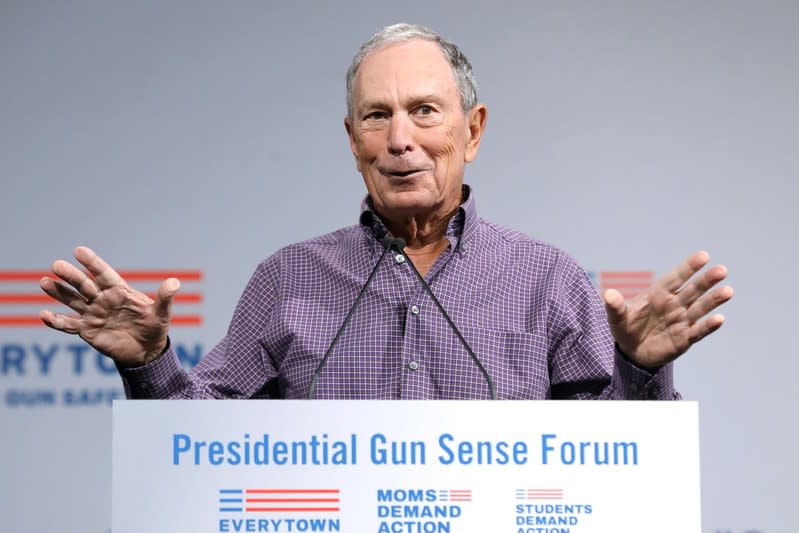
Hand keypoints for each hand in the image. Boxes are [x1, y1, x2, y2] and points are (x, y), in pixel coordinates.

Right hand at [39, 246, 179, 366]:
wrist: (146, 351)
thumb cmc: (154, 327)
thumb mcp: (161, 313)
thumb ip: (165, 298)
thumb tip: (174, 282)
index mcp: (119, 290)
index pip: (103, 273)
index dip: (92, 262)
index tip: (78, 251)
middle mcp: (102, 299)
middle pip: (84, 285)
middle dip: (71, 276)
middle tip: (56, 265)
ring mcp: (93, 314)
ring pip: (72, 301)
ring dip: (58, 292)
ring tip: (44, 282)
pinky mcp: (87, 330)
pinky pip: (69, 325)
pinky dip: (56, 321)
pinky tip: (43, 315)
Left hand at [603, 250, 732, 369]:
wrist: (631, 352)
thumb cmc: (626, 328)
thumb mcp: (617, 318)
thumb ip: (615, 306)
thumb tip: (608, 294)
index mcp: (659, 294)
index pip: (676, 277)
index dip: (689, 267)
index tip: (704, 256)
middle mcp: (674, 304)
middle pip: (693, 290)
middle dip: (706, 280)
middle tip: (722, 270)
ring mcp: (681, 320)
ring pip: (700, 308)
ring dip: (713, 300)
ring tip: (728, 291)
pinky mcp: (684, 338)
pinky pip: (698, 330)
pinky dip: (708, 326)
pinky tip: (719, 319)